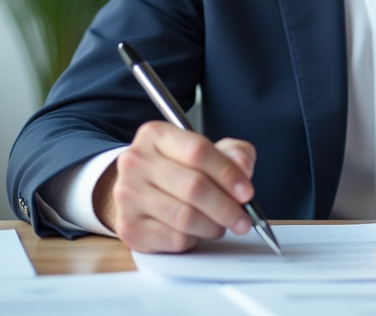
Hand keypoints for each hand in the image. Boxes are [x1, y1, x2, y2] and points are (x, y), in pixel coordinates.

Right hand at [94, 120, 256, 252]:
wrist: (136, 189)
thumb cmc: (175, 168)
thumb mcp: (205, 150)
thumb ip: (232, 153)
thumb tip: (243, 166)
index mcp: (155, 135)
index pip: (198, 151)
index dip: (228, 174)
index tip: (246, 191)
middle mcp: (136, 162)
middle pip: (193, 187)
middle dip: (227, 207)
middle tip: (243, 218)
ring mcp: (128, 196)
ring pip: (185, 217)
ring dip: (214, 226)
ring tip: (222, 225)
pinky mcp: (130, 227)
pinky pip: (174, 239)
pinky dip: (195, 239)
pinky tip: (198, 231)